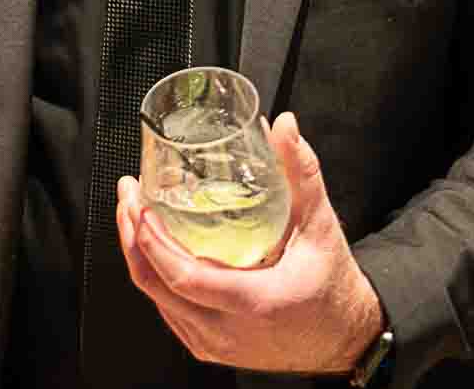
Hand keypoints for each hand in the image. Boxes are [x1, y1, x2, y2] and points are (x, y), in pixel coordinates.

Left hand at [115, 111, 383, 372]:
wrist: (344, 338)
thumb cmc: (333, 283)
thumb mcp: (320, 224)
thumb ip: (301, 172)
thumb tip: (282, 125)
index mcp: (255, 301)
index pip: (185, 277)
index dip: (153, 241)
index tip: (140, 206)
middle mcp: (228, 332)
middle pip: (157, 286)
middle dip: (133, 237)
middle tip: (128, 196)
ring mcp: (215, 344)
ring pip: (158, 301)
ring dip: (139, 255)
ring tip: (133, 213)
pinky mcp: (210, 348)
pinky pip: (170, 312)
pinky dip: (155, 277)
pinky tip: (152, 248)